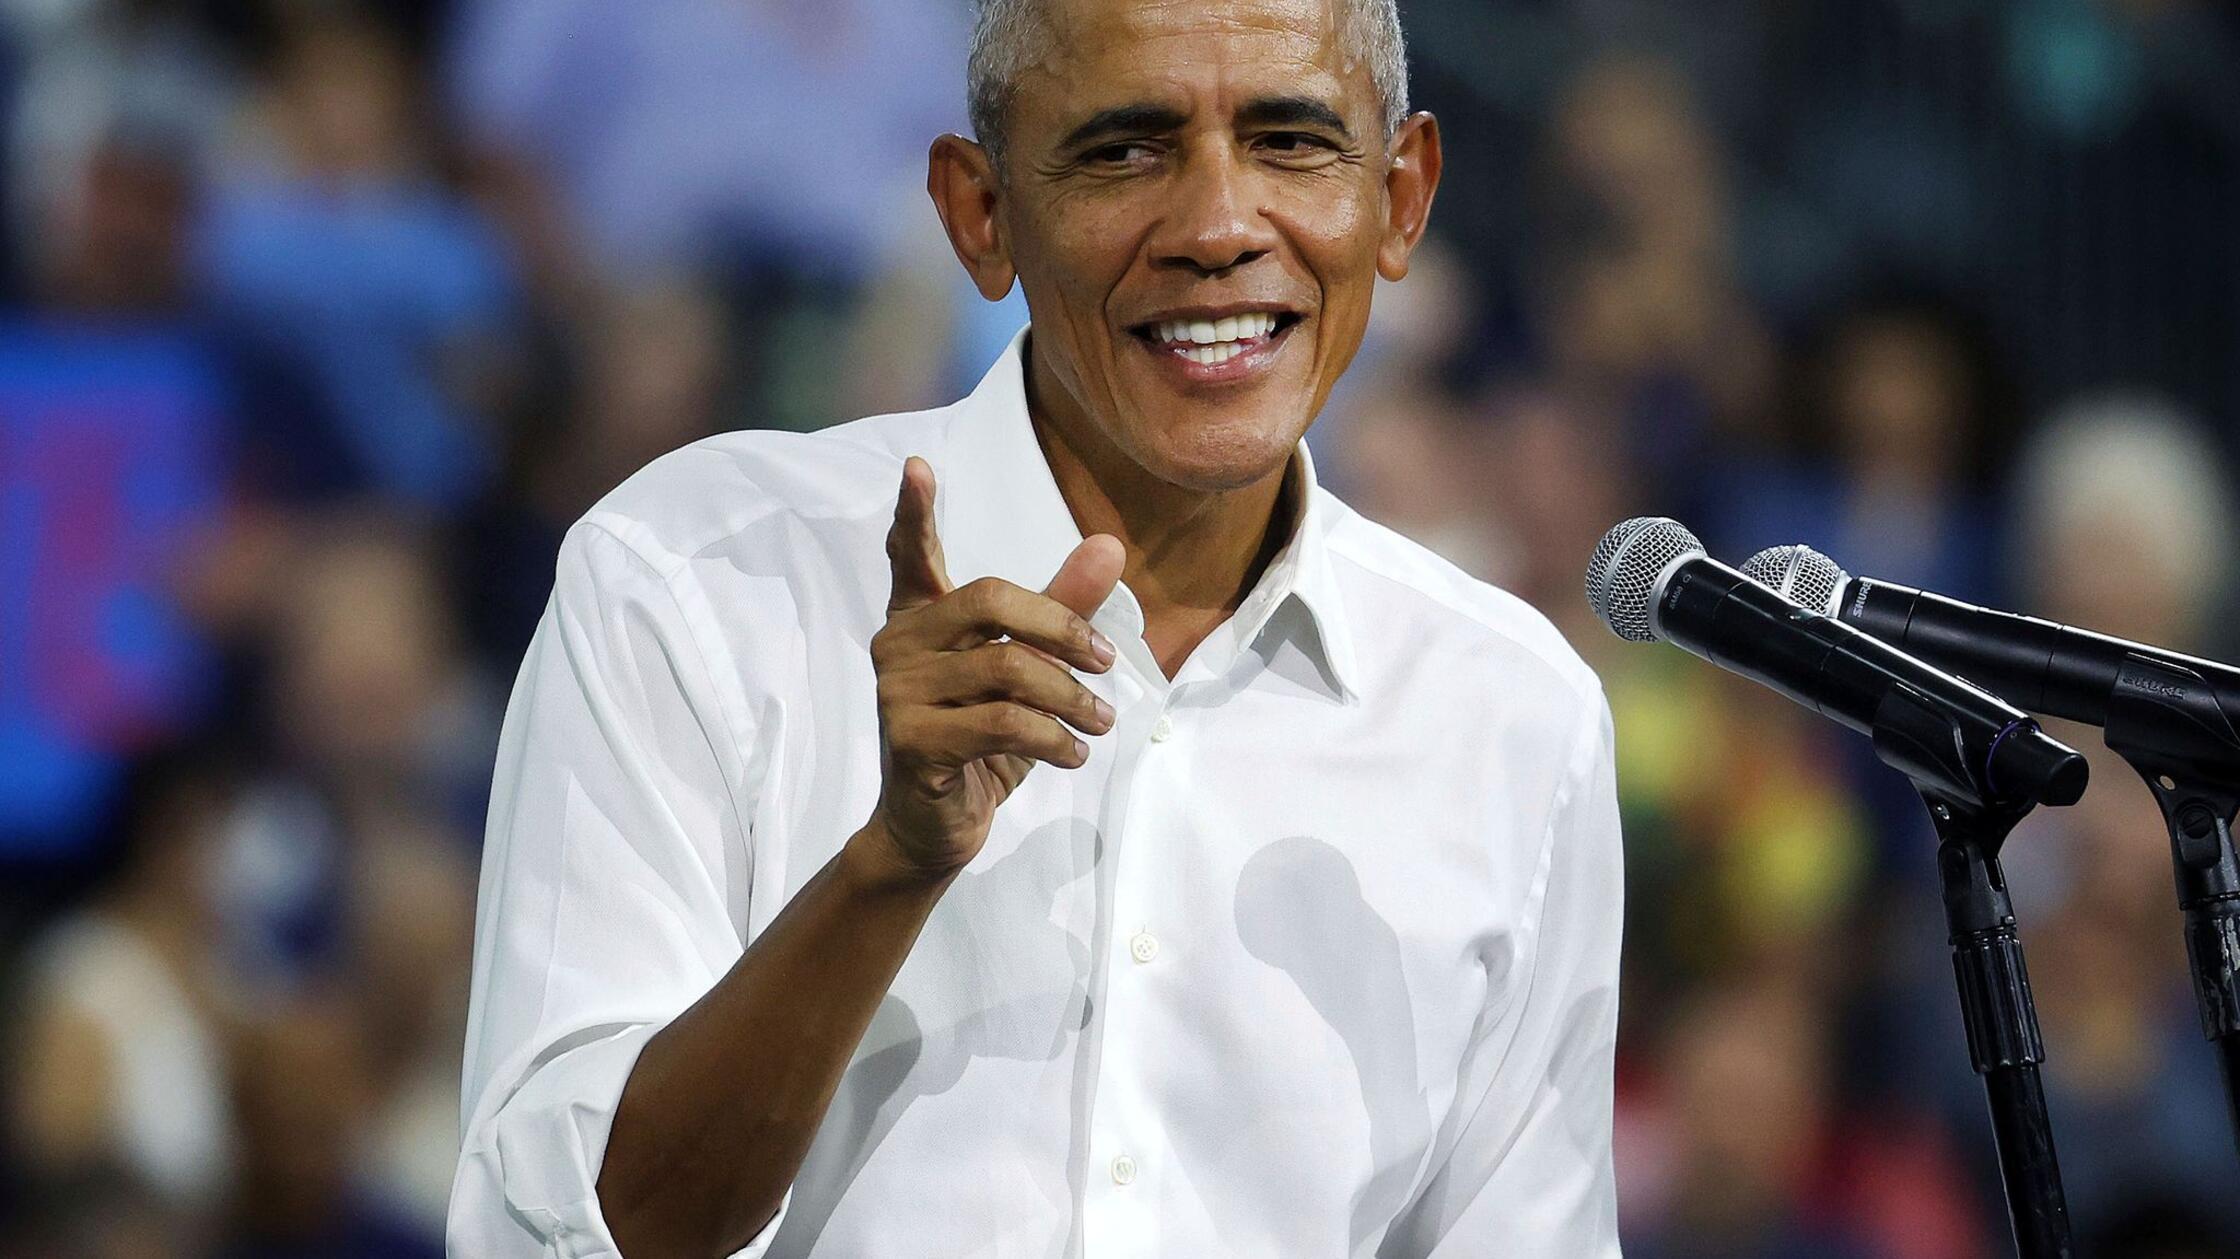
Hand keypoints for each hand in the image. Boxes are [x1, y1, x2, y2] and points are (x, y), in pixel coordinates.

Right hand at [854, 456, 1124, 883]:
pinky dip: (1053, 737)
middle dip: (1062, 626)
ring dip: (1071, 697)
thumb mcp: (1030, 672)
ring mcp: (897, 692)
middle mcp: (898, 644)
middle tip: (1107, 661)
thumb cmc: (982, 741)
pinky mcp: (911, 740)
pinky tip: (1075, 753)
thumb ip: (1063, 608)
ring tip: (1102, 721)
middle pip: (989, 599)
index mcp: (920, 618)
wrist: (936, 828)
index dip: (913, 512)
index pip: (910, 555)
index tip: (918, 466)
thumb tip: (1109, 544)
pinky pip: (999, 722)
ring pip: (1006, 668)